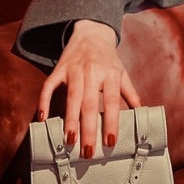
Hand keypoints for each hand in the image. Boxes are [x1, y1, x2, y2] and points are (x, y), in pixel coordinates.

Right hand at [36, 20, 141, 157]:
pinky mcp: (59, 69)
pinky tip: (42, 118)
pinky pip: (49, 86)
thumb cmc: (108, 58)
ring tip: (69, 141)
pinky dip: (44, 101)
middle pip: (89, 104)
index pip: (111, 102)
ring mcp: (74, 70)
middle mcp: (92, 72)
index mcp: (110, 74)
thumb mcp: (122, 73)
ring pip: (71, 98)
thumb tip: (141, 113)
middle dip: (88, 129)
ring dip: (70, 120)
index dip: (111, 122)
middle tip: (87, 151)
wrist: (91, 32)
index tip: (110, 141)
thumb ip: (130, 93)